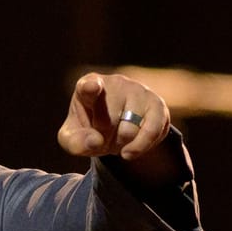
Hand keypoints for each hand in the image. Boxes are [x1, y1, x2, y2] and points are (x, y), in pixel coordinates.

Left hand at [56, 73, 171, 161]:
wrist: (116, 129)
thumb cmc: (90, 129)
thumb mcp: (73, 139)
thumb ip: (75, 142)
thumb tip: (96, 141)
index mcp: (88, 85)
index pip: (88, 87)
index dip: (90, 88)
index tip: (91, 87)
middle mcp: (115, 83)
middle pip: (108, 122)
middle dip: (104, 138)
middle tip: (103, 133)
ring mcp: (139, 90)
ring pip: (129, 130)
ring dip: (121, 144)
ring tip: (117, 137)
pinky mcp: (157, 104)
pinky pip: (152, 132)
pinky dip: (140, 146)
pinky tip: (132, 147)